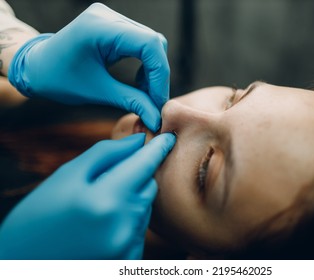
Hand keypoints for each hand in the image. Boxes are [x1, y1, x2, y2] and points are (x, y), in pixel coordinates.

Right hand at [0, 133, 175, 259]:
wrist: (24, 263)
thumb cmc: (40, 215)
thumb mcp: (67, 176)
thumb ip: (106, 154)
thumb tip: (138, 141)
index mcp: (106, 201)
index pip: (145, 165)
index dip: (159, 148)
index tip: (170, 137)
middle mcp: (122, 227)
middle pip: (149, 186)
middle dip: (138, 175)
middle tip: (111, 176)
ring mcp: (127, 248)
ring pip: (145, 208)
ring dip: (131, 198)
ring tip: (99, 205)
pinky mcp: (127, 262)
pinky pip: (140, 230)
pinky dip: (129, 220)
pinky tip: (104, 223)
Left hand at [8, 3, 168, 131]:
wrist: (37, 67)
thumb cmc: (58, 79)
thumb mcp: (97, 92)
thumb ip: (131, 102)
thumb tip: (157, 120)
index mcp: (100, 28)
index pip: (149, 45)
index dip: (160, 74)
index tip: (158, 101)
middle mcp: (108, 17)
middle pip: (154, 43)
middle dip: (158, 75)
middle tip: (154, 102)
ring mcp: (112, 19)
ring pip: (151, 43)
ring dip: (153, 71)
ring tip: (145, 94)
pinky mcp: (114, 26)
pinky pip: (142, 43)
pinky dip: (146, 65)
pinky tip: (138, 81)